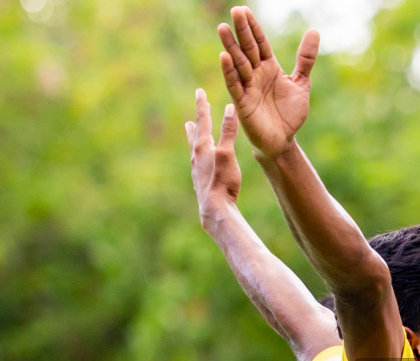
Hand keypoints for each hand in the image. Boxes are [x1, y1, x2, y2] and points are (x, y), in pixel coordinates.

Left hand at [187, 88, 240, 222]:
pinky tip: (199, 160)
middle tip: (195, 111)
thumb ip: (228, 132)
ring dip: (193, 137)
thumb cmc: (223, 181)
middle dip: (197, 121)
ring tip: (190, 130)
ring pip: (194, 148)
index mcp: (202, 147)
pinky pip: (197, 162)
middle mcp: (196, 157)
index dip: (202, 105)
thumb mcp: (227, 153)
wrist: (215, 210)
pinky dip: (198, 154)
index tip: (199, 92)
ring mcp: (197, 170)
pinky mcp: (201, 182)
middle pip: (195, 133)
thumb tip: (229, 108)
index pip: (203, 120)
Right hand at [217, 6, 318, 158]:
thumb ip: (305, 59)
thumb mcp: (301, 83)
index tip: (244, 10)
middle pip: (248, 48)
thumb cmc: (289, 113)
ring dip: (231, 47)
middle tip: (235, 10)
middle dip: (242, 31)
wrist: (283, 141)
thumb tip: (314, 31)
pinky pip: (235, 85)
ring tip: (223, 28)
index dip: (253, 27)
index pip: (260, 42)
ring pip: (238, 63)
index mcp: (269, 67)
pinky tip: (224, 57)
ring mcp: (248, 88)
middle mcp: (256, 74)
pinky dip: (229, 72)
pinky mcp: (243, 104)